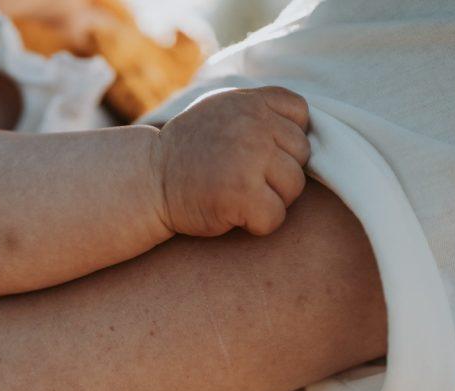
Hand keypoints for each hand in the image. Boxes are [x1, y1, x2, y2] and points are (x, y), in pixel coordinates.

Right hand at [156, 86, 311, 237]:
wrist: (148, 182)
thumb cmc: (188, 154)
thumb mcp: (221, 111)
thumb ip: (259, 111)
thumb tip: (306, 127)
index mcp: (250, 101)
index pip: (300, 116)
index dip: (283, 141)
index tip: (252, 153)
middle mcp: (253, 124)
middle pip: (301, 156)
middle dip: (278, 173)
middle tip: (240, 179)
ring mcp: (249, 157)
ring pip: (294, 188)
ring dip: (270, 200)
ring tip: (236, 196)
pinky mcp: (243, 193)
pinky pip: (275, 218)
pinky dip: (258, 225)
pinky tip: (232, 214)